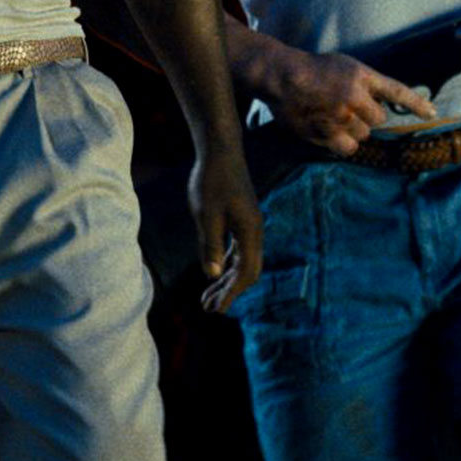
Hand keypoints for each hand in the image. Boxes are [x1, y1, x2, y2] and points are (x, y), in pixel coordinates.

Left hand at [191, 139, 263, 314]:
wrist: (220, 150)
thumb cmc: (211, 180)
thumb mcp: (206, 214)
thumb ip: (209, 245)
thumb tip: (212, 275)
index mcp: (250, 232)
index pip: (245, 272)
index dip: (231, 293)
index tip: (216, 309)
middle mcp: (254, 231)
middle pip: (247, 271)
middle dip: (229, 291)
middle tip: (208, 308)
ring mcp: (249, 225)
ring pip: (242, 261)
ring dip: (226, 279)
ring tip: (207, 296)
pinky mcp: (242, 218)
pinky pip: (237, 249)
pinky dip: (226, 263)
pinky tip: (215, 271)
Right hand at [268, 46, 436, 156]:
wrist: (280, 76)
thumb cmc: (311, 69)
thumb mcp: (343, 66)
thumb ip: (364, 83)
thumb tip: (383, 104)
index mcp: (361, 76)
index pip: (396, 92)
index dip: (416, 104)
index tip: (433, 113)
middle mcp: (354, 97)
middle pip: (378, 120)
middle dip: (367, 116)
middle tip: (348, 108)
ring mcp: (340, 117)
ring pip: (363, 135)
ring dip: (352, 129)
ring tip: (332, 116)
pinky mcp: (326, 133)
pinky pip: (348, 148)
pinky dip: (342, 142)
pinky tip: (329, 131)